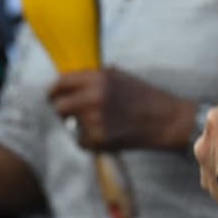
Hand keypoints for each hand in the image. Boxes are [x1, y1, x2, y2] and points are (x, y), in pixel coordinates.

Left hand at [48, 68, 191, 151]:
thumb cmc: (143, 96)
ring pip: (69, 125)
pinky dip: (87, 140)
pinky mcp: (100, 139)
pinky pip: (80, 141)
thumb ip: (92, 78)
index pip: (61, 83)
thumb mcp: (118, 76)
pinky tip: (104, 134)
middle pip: (59, 106)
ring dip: (77, 125)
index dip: (54, 90)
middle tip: (69, 113)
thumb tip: (67, 80)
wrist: (164, 119)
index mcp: (97, 78)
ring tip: (96, 123)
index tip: (53, 96)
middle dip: (62, 110)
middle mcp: (93, 97)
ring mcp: (95, 120)